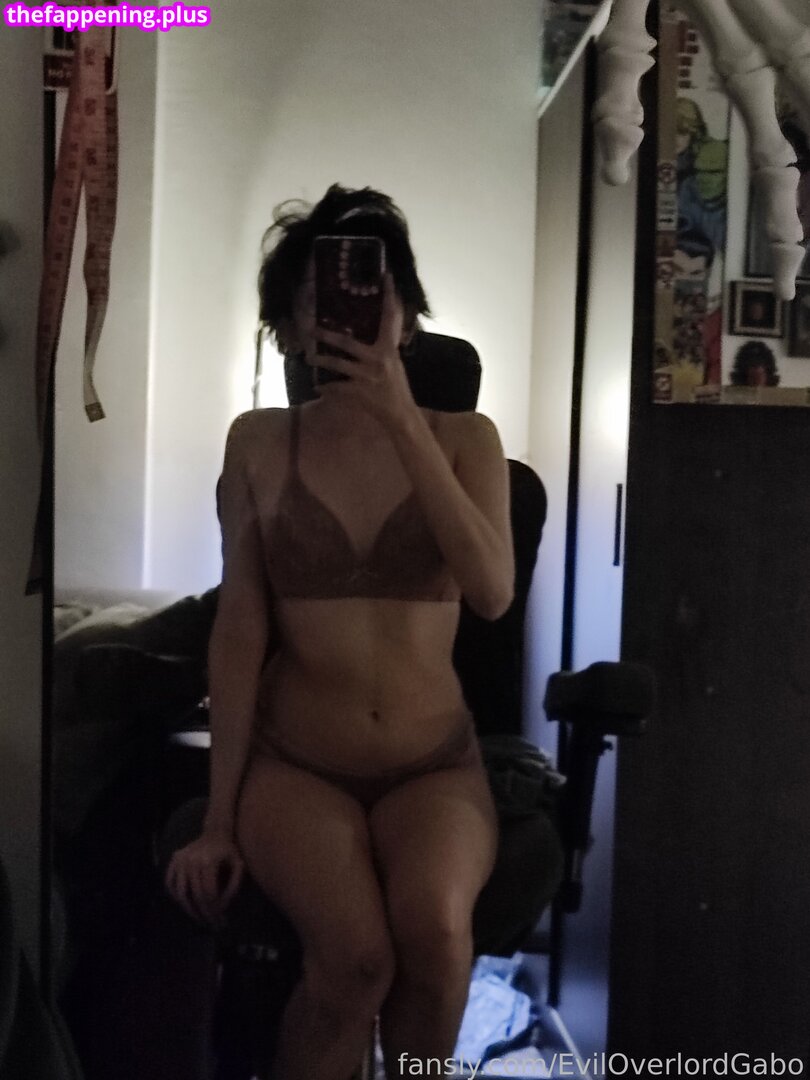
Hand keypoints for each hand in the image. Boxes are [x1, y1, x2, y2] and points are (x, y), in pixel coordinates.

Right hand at [165, 827, 243, 927]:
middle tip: (212, 925)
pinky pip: (171, 883)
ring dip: (189, 910)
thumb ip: (234, 886)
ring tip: (200, 919)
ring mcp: (180, 860)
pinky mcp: (174, 860)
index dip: (215, 909)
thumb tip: (222, 907)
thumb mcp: (239, 865)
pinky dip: (177, 896)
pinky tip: (187, 904)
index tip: (221, 920)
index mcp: (208, 861)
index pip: (209, 893)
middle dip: (205, 913)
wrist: (216, 831)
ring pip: (181, 893)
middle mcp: (191, 860)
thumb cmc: (229, 850)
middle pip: (196, 895)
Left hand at [308, 274, 418, 428]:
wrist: (400, 414)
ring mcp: (366, 376)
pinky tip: (317, 386)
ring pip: (337, 364)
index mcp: (389, 349)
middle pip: (347, 342)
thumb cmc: (397, 387)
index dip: (389, 297)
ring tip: (308, 357)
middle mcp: (378, 360)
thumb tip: (379, 330)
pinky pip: (337, 387)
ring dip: (321, 360)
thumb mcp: (395, 363)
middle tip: (311, 328)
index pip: (389, 318)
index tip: (386, 277)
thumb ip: (385, 347)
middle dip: (327, 336)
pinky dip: (327, 387)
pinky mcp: (358, 392)